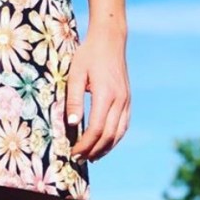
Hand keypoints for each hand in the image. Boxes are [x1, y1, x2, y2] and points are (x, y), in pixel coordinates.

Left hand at [64, 25, 129, 161]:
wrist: (110, 40)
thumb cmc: (88, 55)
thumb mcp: (75, 73)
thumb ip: (74, 99)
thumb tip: (71, 124)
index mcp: (106, 95)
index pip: (96, 129)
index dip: (85, 144)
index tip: (73, 152)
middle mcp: (119, 100)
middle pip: (108, 135)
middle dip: (93, 150)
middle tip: (79, 159)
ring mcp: (126, 100)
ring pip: (119, 133)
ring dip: (105, 148)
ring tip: (91, 157)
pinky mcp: (127, 99)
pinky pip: (123, 125)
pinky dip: (114, 138)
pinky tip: (105, 142)